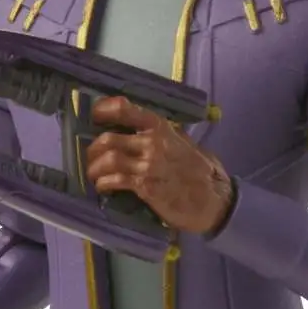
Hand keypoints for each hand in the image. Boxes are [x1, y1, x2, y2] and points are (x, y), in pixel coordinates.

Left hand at [85, 95, 233, 234]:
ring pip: (108, 159)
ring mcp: (149, 165)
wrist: (216, 199)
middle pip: (108, 138)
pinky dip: (104, 183)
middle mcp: (153, 142)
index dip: (103, 110)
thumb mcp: (183, 142)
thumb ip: (161, 135)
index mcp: (161, 127)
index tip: (94, 117)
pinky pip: (115, 180)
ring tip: (95, 175)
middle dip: (93, 150)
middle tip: (92, 159)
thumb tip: (137, 130)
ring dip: (95, 169)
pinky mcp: (146, 187)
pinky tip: (104, 187)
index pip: (125, 109)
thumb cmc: (200, 171)